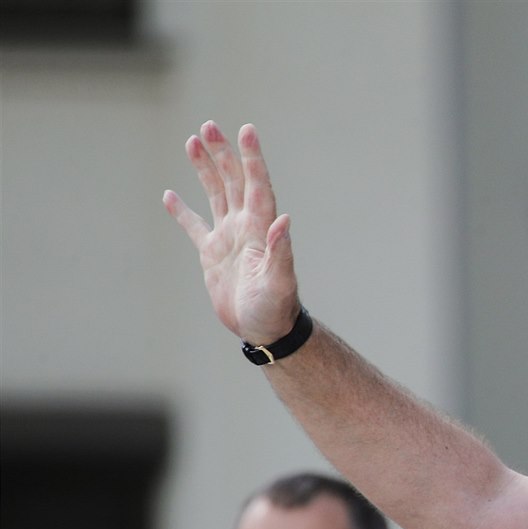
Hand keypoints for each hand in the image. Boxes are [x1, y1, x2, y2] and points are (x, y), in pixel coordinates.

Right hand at [164, 121, 300, 345]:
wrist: (265, 330)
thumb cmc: (276, 309)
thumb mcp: (279, 282)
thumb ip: (281, 252)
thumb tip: (284, 221)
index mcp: (261, 229)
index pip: (257, 185)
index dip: (252, 159)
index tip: (246, 130)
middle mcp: (245, 227)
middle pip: (234, 181)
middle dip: (223, 154)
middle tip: (209, 126)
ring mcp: (228, 238)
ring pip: (215, 195)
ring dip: (205, 170)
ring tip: (192, 141)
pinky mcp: (212, 254)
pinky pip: (194, 226)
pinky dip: (182, 212)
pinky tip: (170, 195)